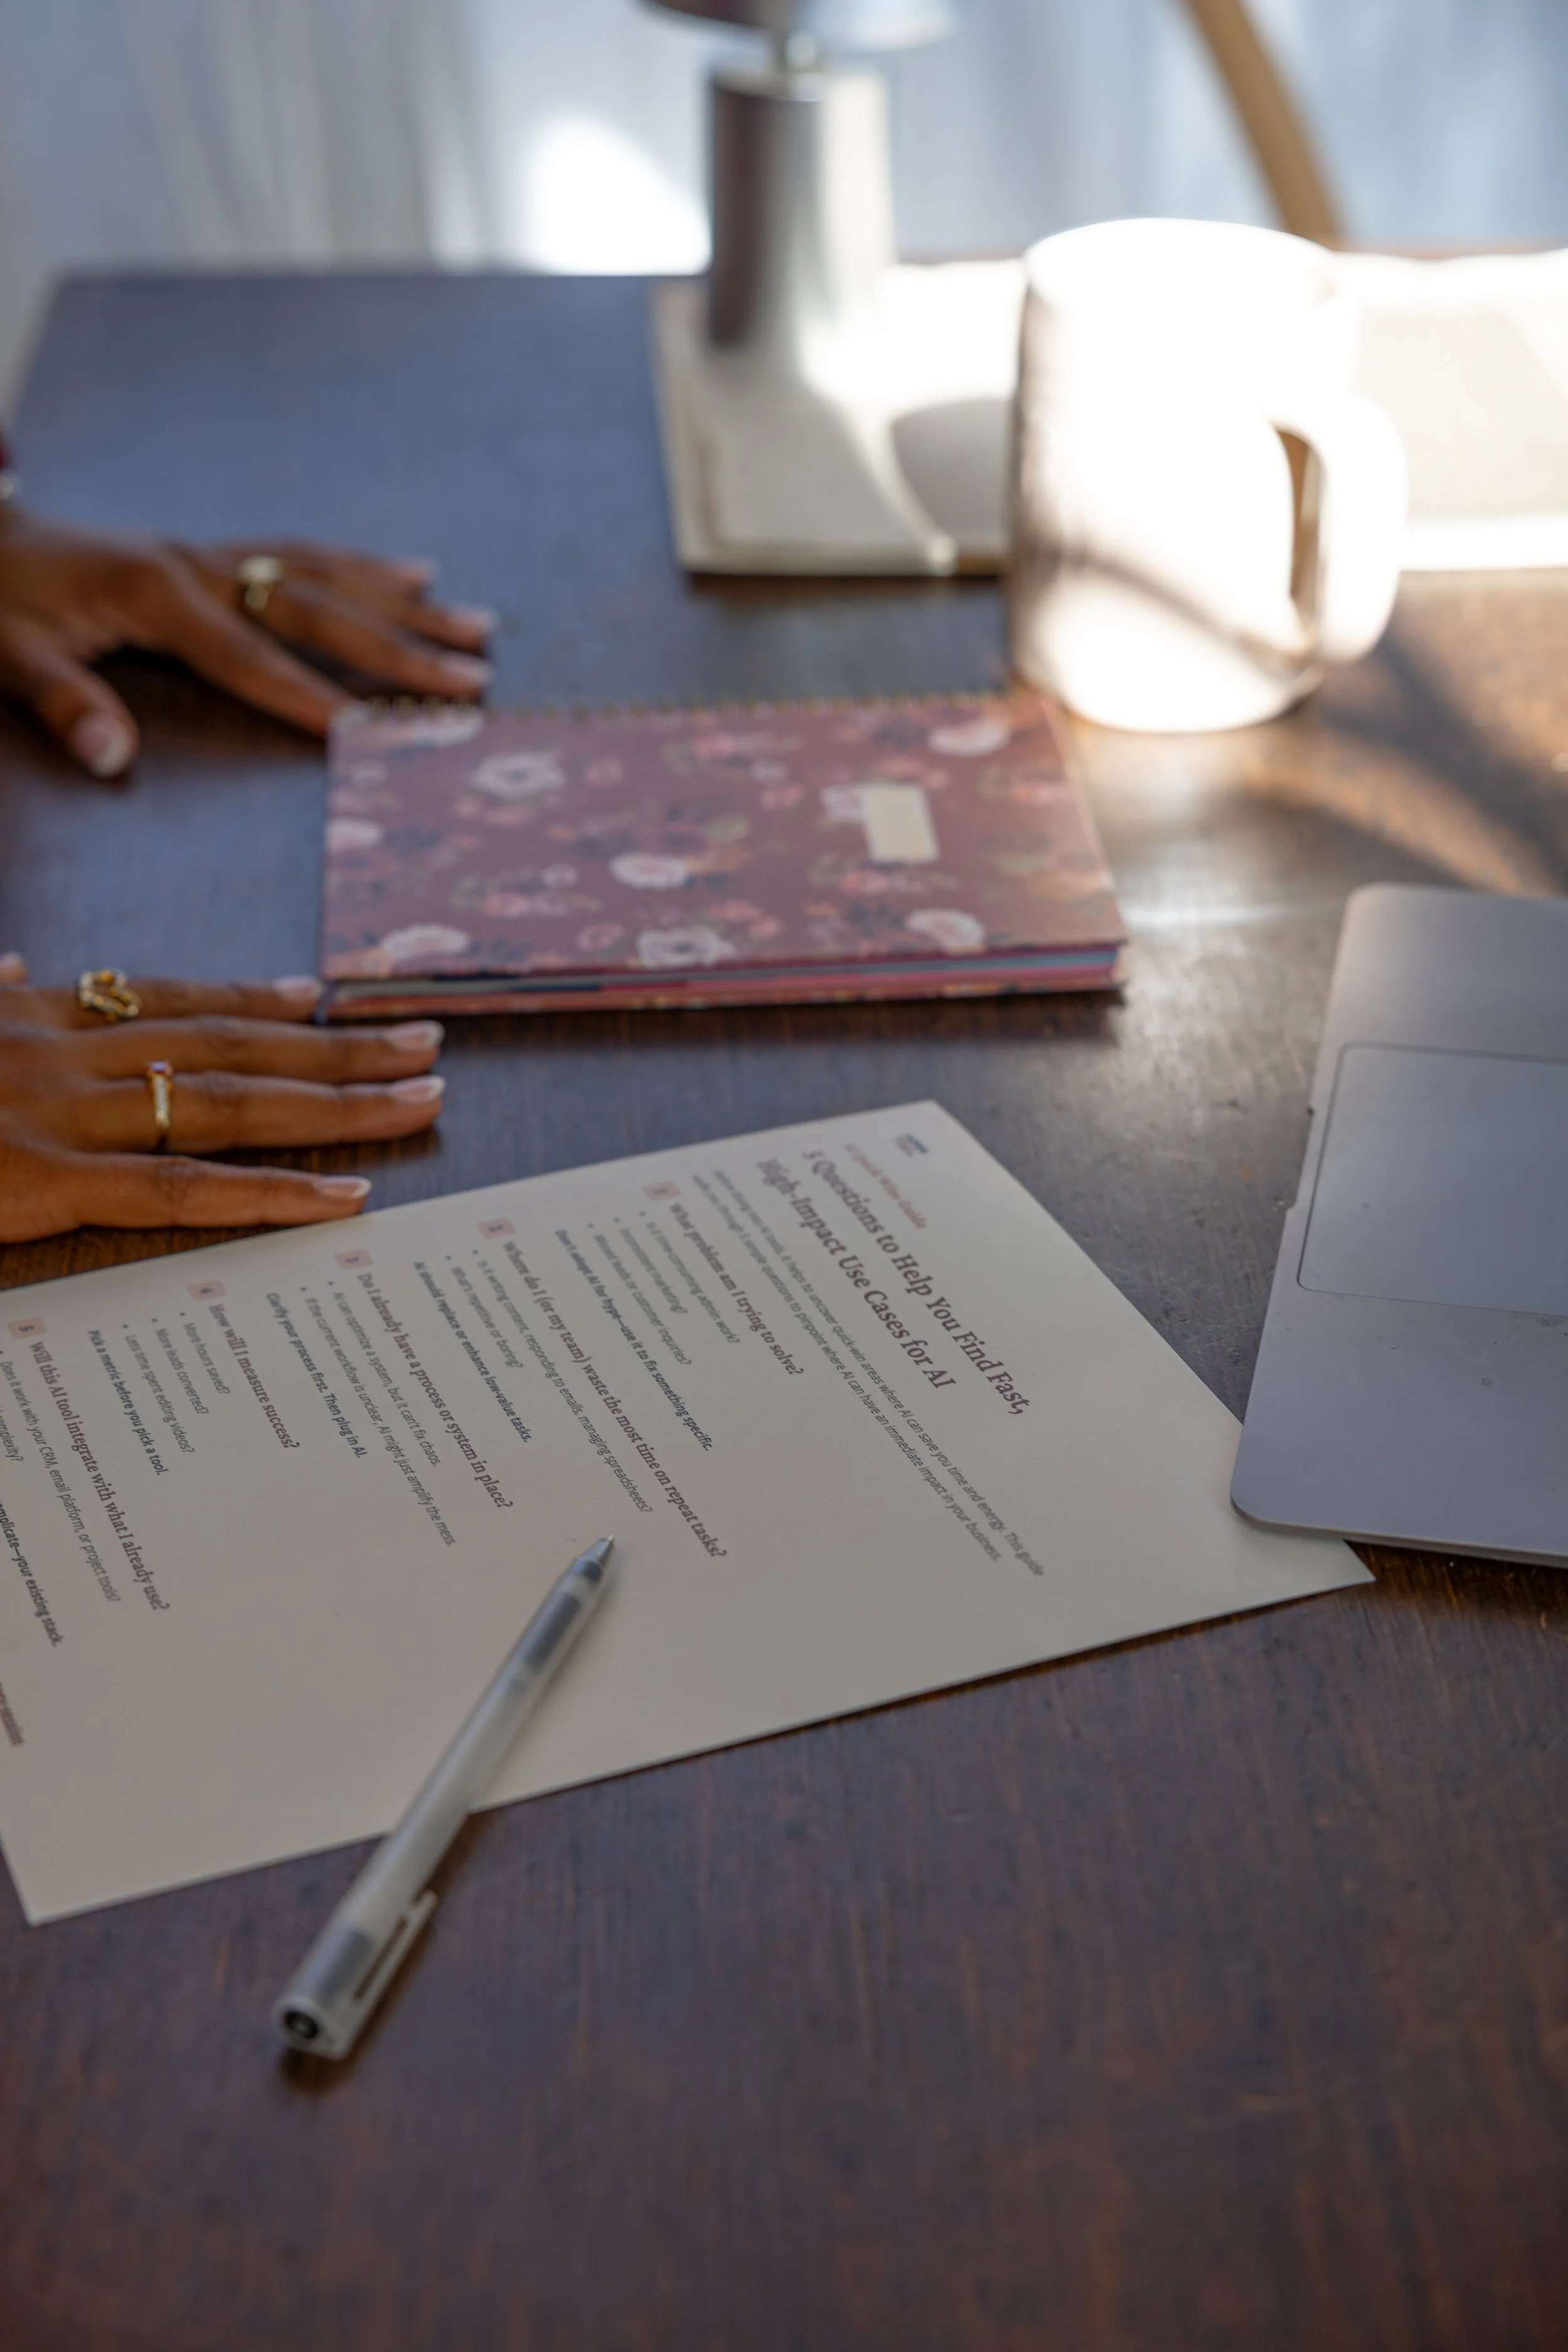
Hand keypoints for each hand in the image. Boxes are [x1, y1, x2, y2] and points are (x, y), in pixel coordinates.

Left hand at [0, 510, 494, 776]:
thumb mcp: (6, 654)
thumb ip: (60, 701)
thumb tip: (110, 756)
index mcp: (154, 596)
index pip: (248, 658)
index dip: (308, 697)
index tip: (370, 732)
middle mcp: (198, 565)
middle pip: (316, 609)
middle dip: (399, 648)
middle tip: (471, 678)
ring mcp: (212, 552)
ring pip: (326, 573)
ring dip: (405, 602)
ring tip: (476, 625)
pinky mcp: (214, 550)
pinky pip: (304, 553)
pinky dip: (365, 566)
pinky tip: (417, 575)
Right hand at [0, 958, 444, 1241]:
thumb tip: (15, 964)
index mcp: (28, 1017)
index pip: (163, 1001)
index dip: (248, 999)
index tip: (316, 996)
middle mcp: (61, 1055)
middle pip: (228, 1046)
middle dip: (333, 1046)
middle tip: (420, 1043)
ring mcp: (58, 1115)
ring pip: (227, 1104)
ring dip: (335, 1101)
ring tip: (419, 1100)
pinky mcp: (42, 1182)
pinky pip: (176, 1189)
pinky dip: (268, 1192)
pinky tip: (345, 1198)